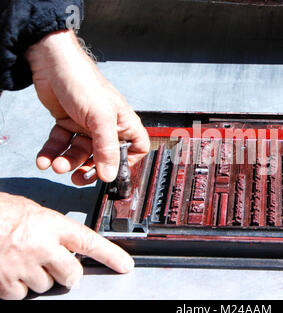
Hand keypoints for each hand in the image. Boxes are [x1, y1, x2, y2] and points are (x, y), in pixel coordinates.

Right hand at [0, 192, 133, 299]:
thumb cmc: (0, 212)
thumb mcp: (32, 212)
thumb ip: (53, 230)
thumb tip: (68, 246)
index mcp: (50, 225)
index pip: (89, 242)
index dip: (111, 255)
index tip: (125, 266)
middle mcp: (40, 246)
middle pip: (71, 273)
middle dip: (68, 273)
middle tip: (58, 264)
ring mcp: (22, 266)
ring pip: (46, 286)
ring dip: (40, 278)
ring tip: (24, 260)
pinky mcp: (4, 283)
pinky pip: (21, 295)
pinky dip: (17, 287)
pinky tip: (10, 270)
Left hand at [25, 29, 149, 184]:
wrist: (51, 63)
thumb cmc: (84, 83)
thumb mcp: (100, 119)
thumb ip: (106, 149)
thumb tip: (110, 175)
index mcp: (123, 123)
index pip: (136, 149)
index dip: (127, 163)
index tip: (112, 172)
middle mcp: (106, 127)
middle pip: (103, 157)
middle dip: (89, 168)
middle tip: (78, 178)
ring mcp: (86, 126)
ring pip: (79, 153)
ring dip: (66, 161)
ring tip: (57, 165)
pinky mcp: (67, 123)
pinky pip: (61, 145)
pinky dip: (52, 153)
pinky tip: (44, 159)